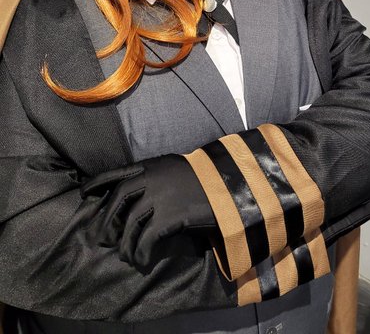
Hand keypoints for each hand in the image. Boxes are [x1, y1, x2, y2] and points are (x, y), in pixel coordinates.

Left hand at [81, 154, 215, 272]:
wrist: (228, 184)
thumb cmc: (204, 177)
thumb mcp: (175, 168)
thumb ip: (155, 175)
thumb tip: (136, 191)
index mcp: (152, 165)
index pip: (118, 172)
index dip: (98, 182)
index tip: (84, 192)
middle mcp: (151, 178)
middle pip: (118, 199)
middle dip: (107, 219)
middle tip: (102, 236)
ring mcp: (159, 197)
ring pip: (130, 223)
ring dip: (124, 242)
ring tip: (125, 255)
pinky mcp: (169, 216)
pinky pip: (146, 238)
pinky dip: (140, 252)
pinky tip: (141, 260)